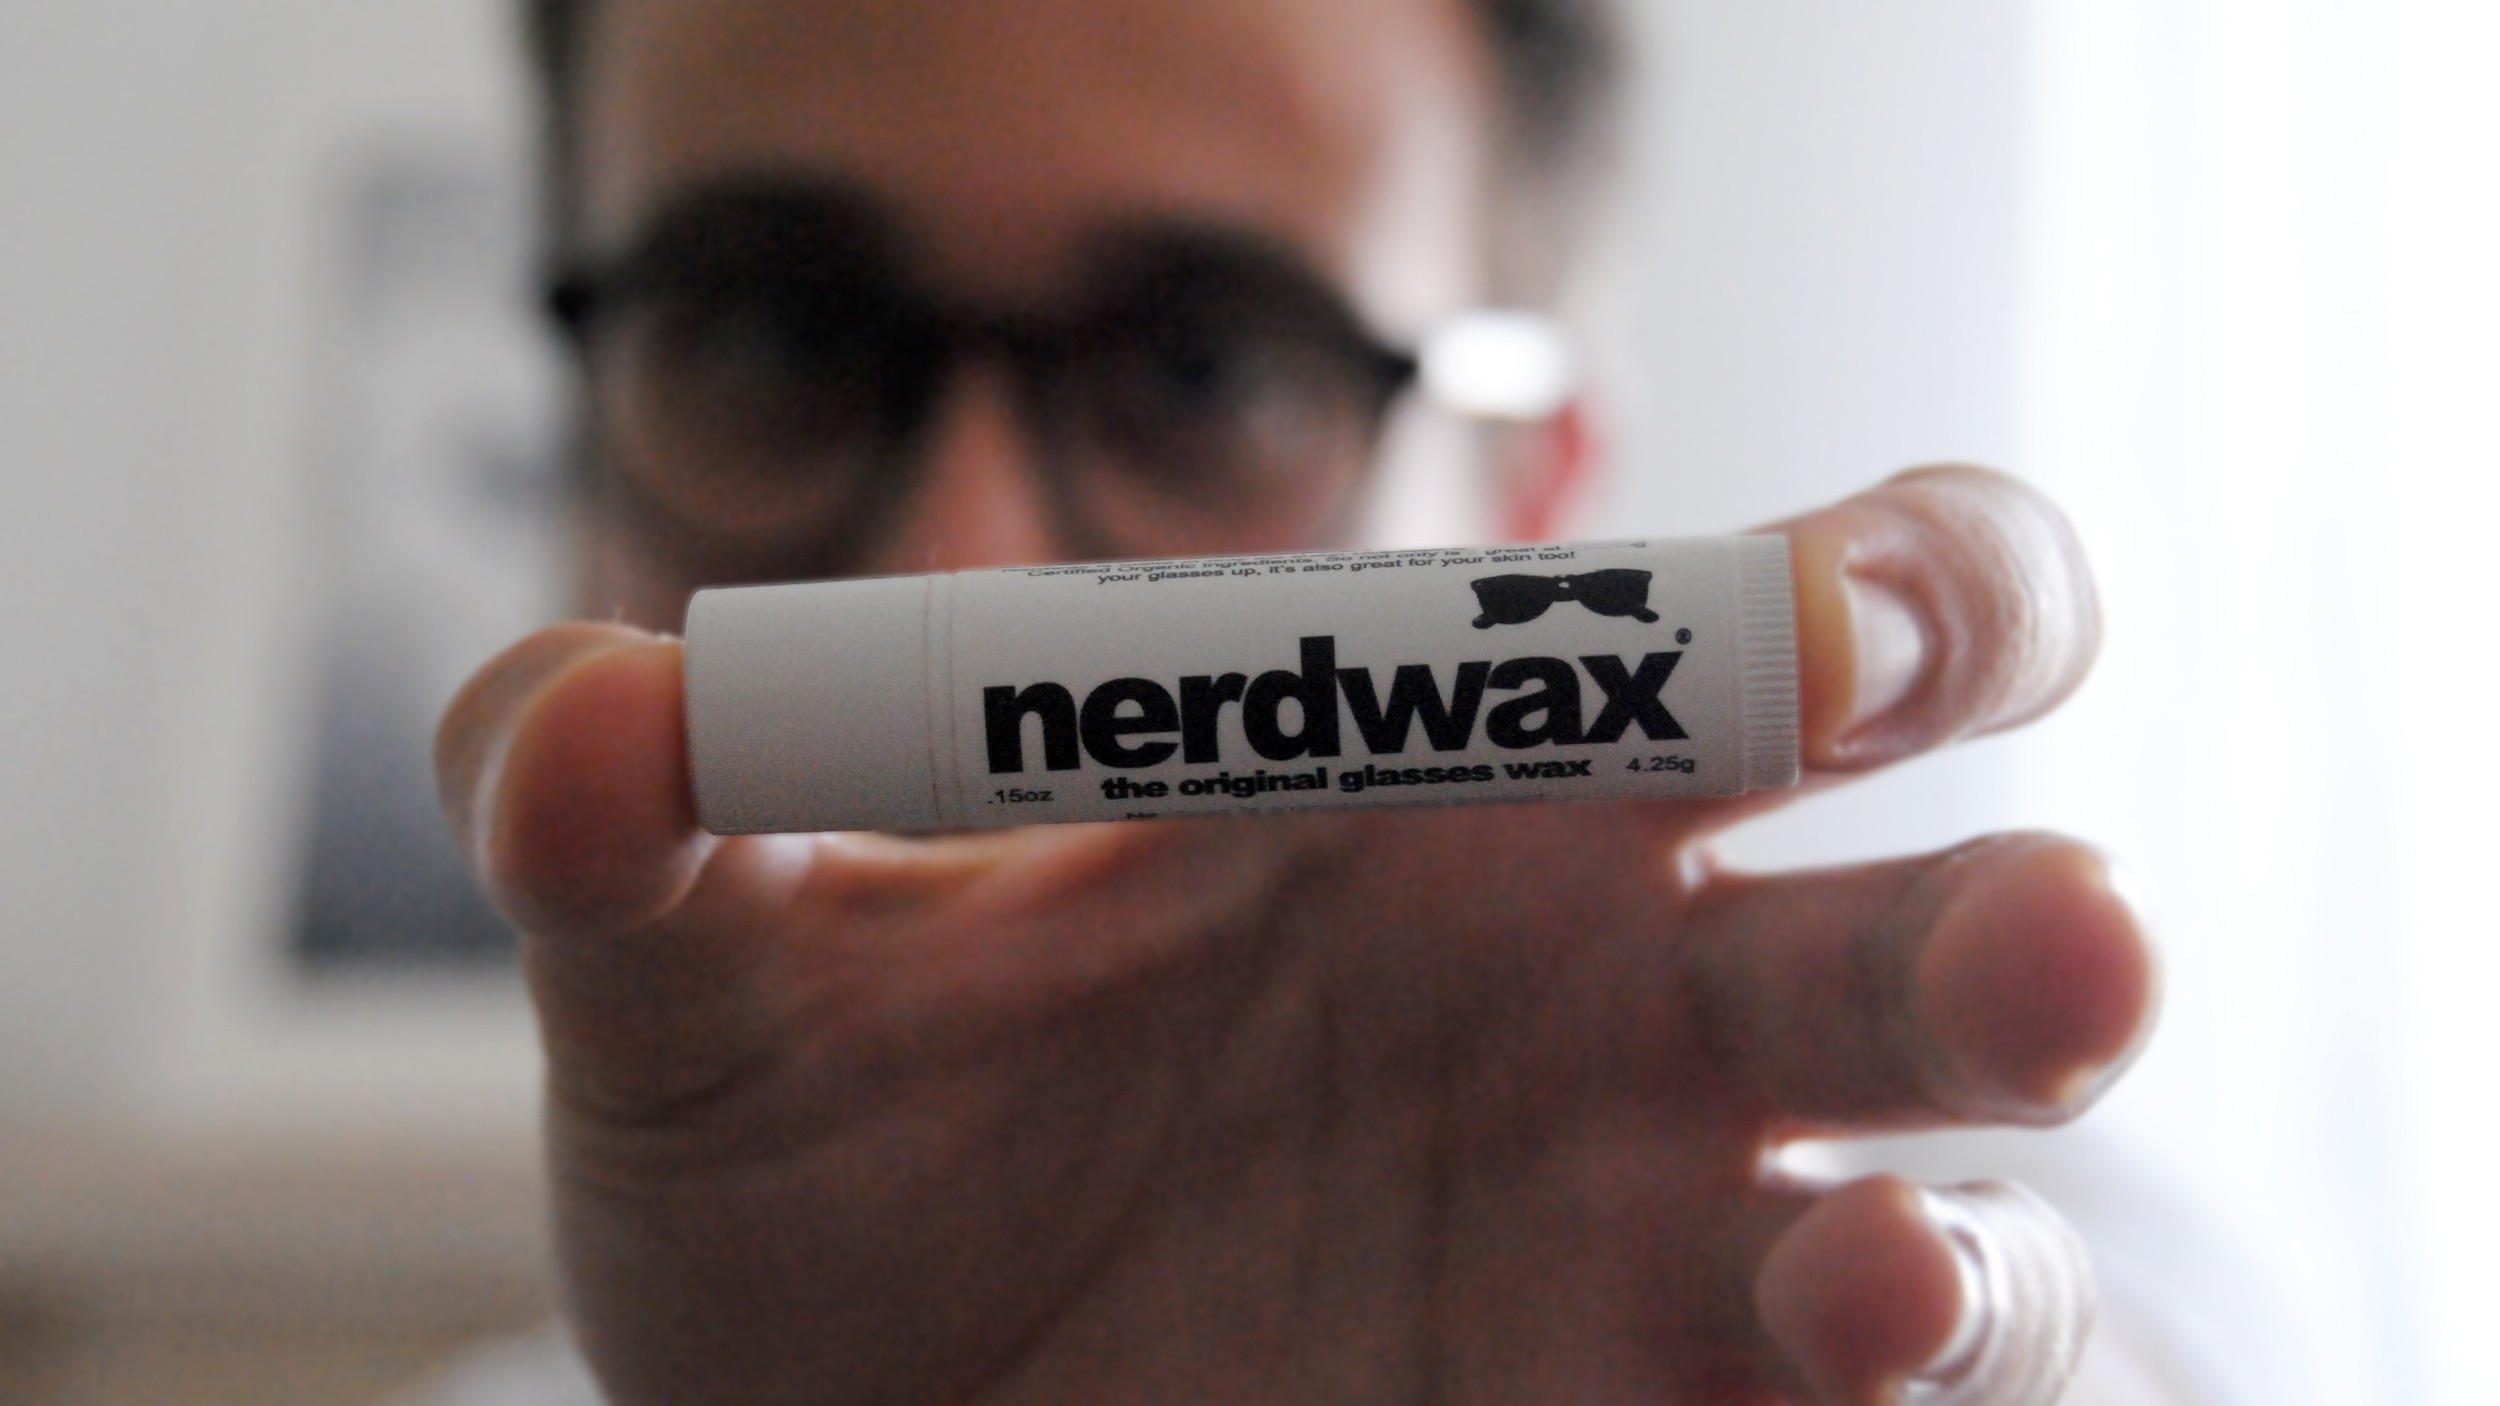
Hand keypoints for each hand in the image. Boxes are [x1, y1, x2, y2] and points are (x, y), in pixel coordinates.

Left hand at [437, 467, 2153, 1405]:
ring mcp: (1652, 1246)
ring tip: (1879, 1281)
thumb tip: (563, 719)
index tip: (1815, 644)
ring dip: (1991, 1237)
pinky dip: (1914, 1403)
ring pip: (1960, 1196)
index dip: (1862, 592)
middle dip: (2021, 891)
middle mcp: (1608, 999)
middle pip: (1940, 879)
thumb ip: (627, 822)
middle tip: (2040, 917)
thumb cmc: (822, 1188)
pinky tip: (1830, 1366)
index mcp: (1444, 797)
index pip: (1747, 627)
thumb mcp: (706, 998)